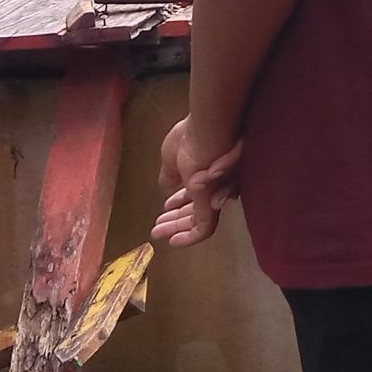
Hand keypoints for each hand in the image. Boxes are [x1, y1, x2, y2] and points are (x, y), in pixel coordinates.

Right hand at [153, 116, 240, 247]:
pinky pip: (204, 226)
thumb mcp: (171, 158)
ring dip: (177, 228)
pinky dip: (189, 236)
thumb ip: (170, 174)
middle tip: (156, 229)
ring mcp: (214, 194)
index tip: (164, 210)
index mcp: (203, 170)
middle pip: (195, 208)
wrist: (205, 131)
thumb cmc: (189, 138)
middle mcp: (213, 184)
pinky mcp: (212, 202)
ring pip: (198, 219)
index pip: (192, 192)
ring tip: (158, 233)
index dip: (177, 203)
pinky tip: (174, 241)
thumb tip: (167, 184)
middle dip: (175, 220)